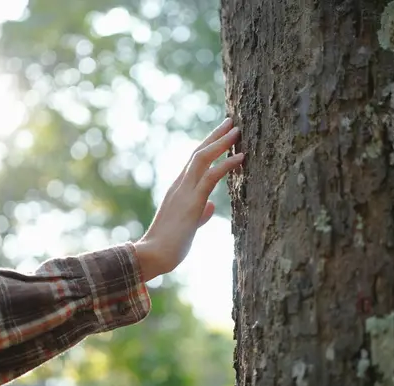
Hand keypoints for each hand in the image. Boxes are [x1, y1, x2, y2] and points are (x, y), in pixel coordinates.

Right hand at [134, 118, 243, 280]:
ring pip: (203, 157)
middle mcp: (179, 185)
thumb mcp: (187, 226)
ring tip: (237, 130)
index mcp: (178, 190)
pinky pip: (211, 176)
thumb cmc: (168, 246)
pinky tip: (241, 157)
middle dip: (215, 136)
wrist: (152, 256)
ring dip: (221, 142)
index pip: (193, 161)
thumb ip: (199, 214)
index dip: (208, 146)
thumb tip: (211, 206)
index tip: (221, 134)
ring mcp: (184, 192)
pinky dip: (227, 164)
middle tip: (231, 121)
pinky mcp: (192, 202)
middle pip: (198, 152)